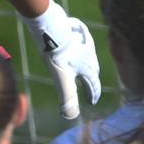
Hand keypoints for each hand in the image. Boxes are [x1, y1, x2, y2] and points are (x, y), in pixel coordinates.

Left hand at [31, 0, 101, 119]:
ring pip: (87, 53)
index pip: (92, 84)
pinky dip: (78, 45)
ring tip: (82, 65)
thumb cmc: (57, 54)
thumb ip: (68, 98)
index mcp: (87, 67)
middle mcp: (89, 53)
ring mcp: (82, 40)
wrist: (51, 27)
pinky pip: (79, 38)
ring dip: (86, 61)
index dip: (92, 94)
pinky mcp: (73, 29)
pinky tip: (72, 42)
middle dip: (91, 78)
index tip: (92, 102)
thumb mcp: (62, 79)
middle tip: (89, 85)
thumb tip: (70, 117)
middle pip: (92, 68)